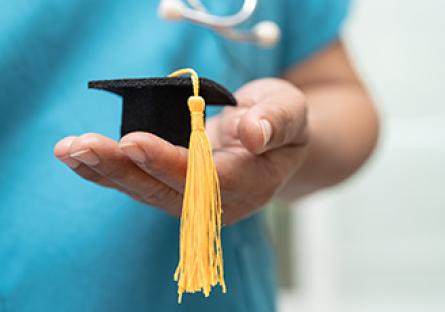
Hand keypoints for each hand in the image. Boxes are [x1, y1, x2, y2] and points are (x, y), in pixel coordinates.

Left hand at [54, 78, 308, 223]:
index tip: (134, 140)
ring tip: (69, 150)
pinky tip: (78, 158)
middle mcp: (219, 202)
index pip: (208, 180)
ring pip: (147, 191)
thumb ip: (276, 123)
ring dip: (106, 171)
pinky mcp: (173, 189)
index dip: (170, 163)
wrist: (270, 141)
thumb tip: (252, 134)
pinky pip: (139, 184)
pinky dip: (107, 171)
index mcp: (252, 184)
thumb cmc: (280, 121)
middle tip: (84, 146)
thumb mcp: (291, 112)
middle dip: (124, 169)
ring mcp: (193, 200)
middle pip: (167, 192)